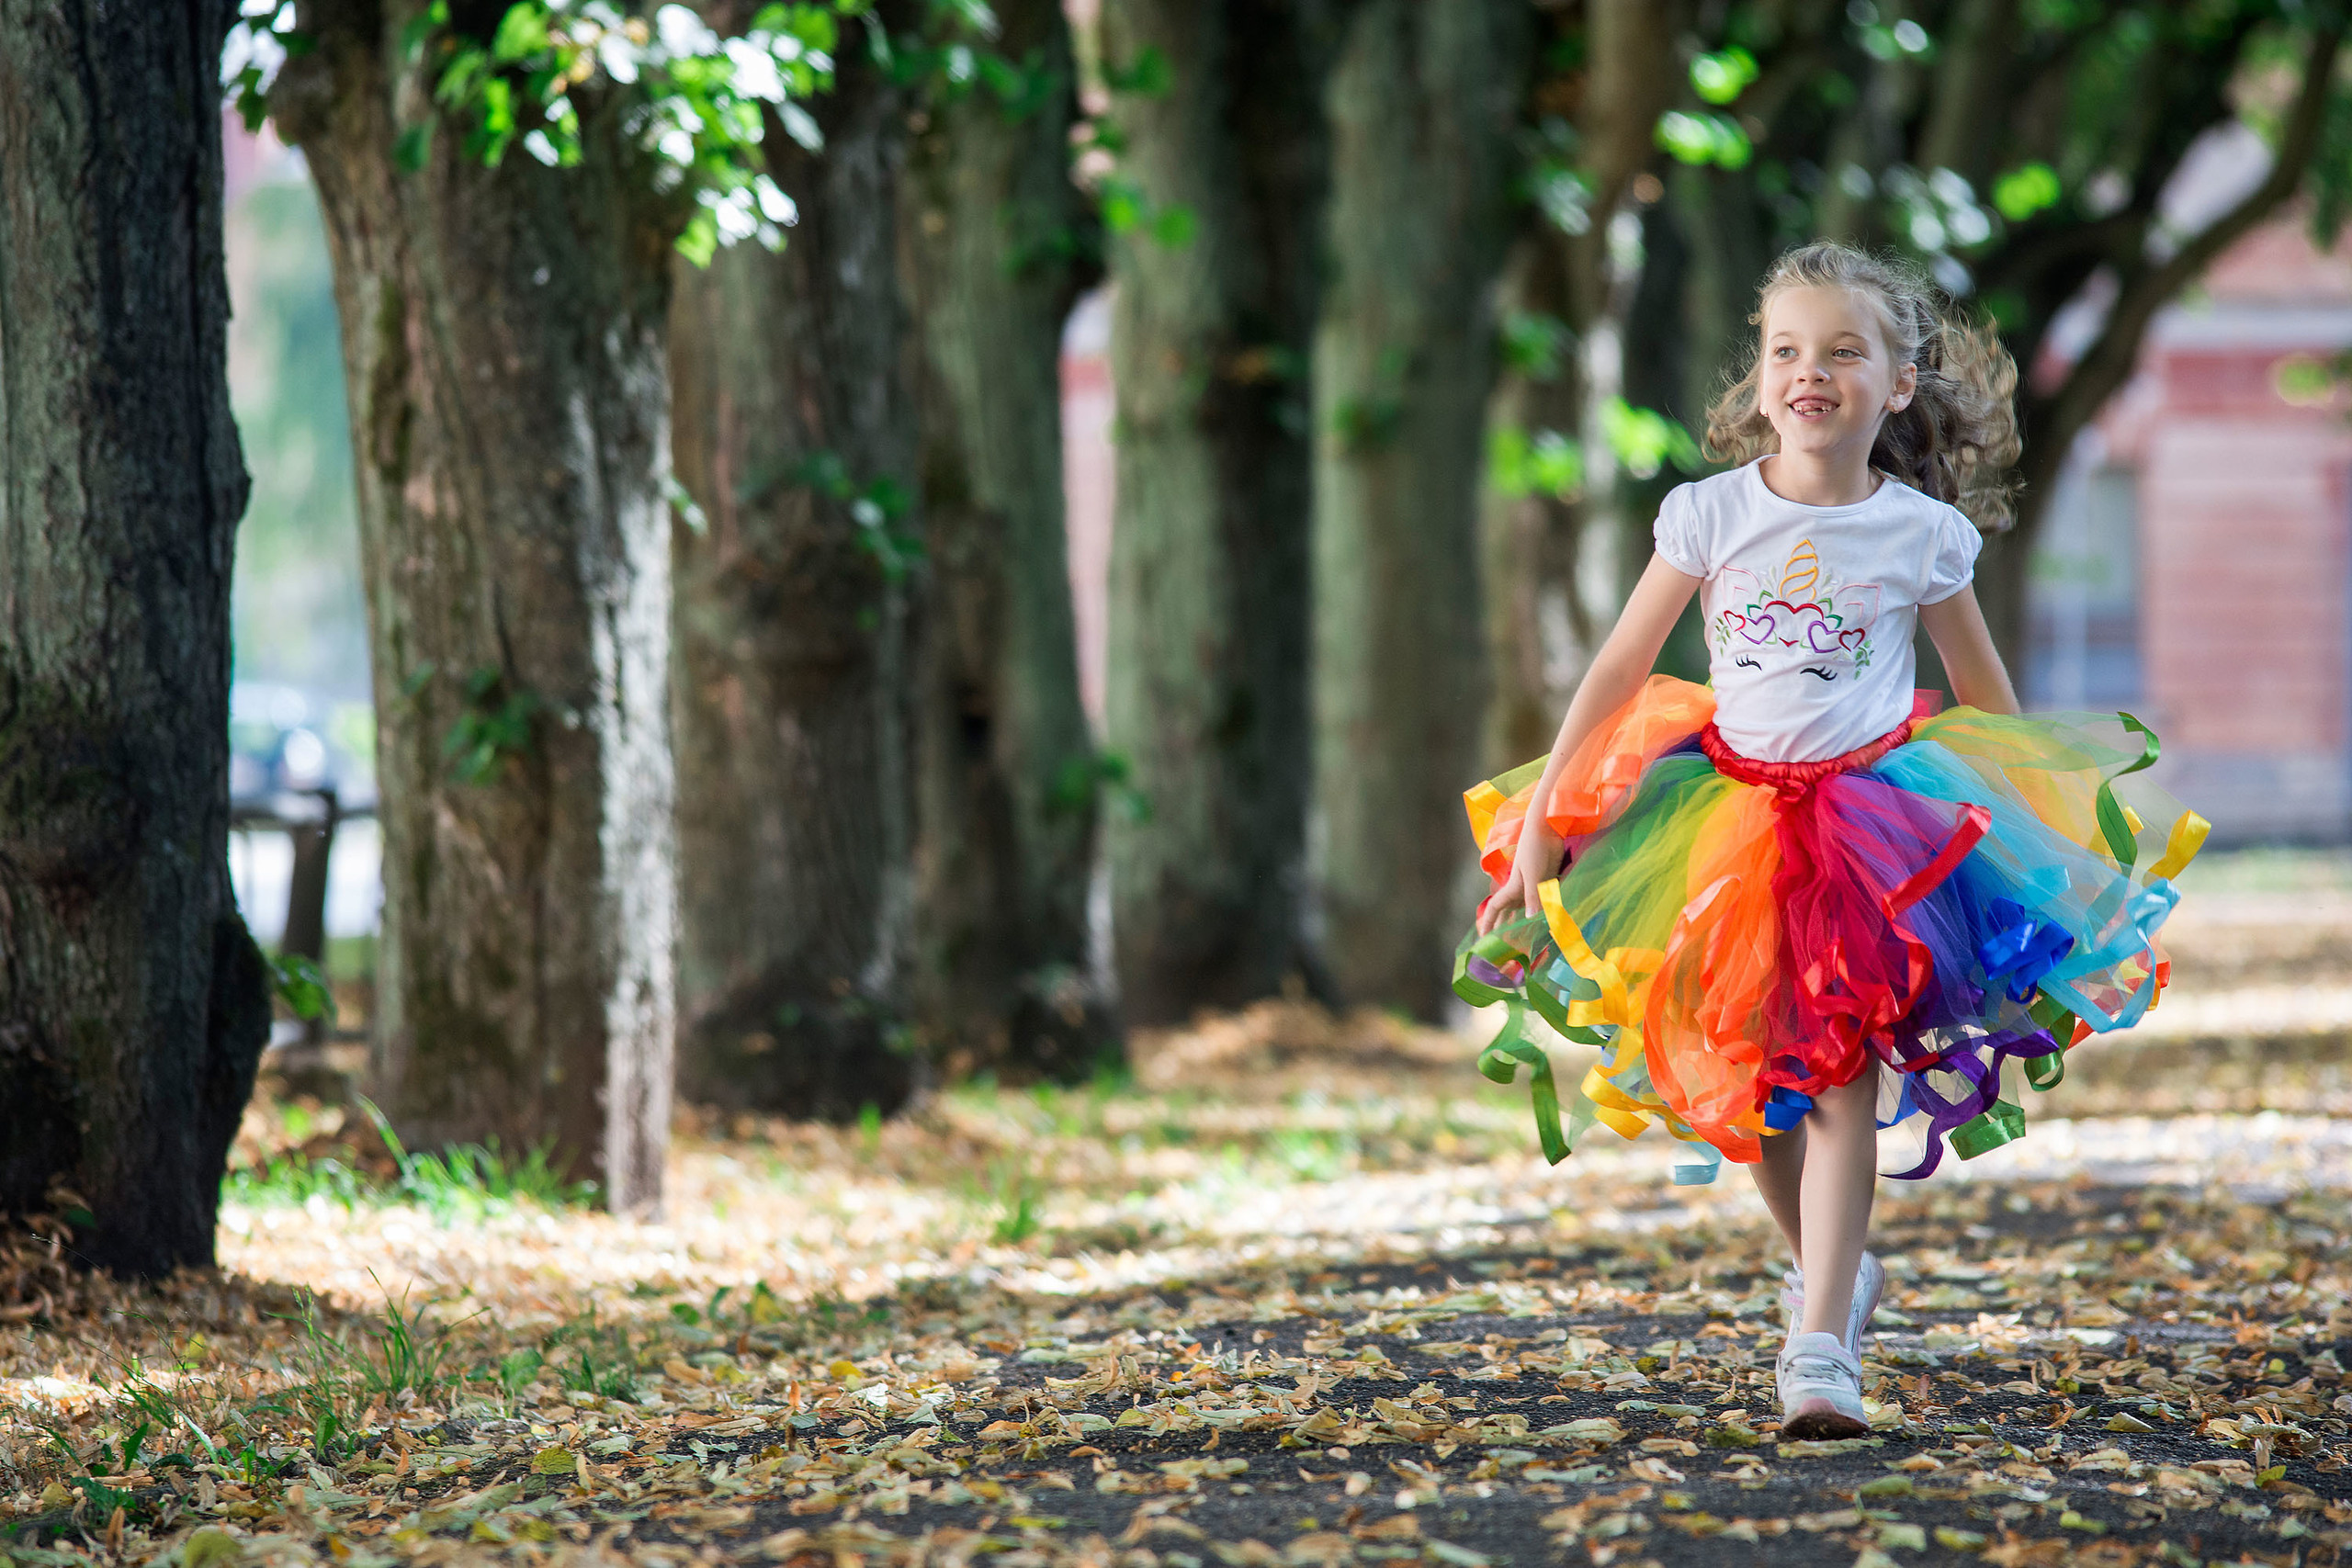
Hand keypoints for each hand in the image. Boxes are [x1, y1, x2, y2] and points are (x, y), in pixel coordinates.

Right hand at [1476, 815, 1561, 935]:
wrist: (1548, 828)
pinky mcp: (1547, 881)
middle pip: (1508, 912)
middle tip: (1504, 946)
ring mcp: (1534, 885)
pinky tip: (1547, 920)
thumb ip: (1534, 897)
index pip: (1495, 908)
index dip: (1488, 922)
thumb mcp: (1534, 874)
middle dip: (1504, 927)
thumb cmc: (1536, 848)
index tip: (1483, 938)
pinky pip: (1541, 901)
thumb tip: (1532, 919)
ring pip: (1525, 907)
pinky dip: (1542, 911)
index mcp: (1513, 887)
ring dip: (1523, 920)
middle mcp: (1521, 889)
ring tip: (1524, 939)